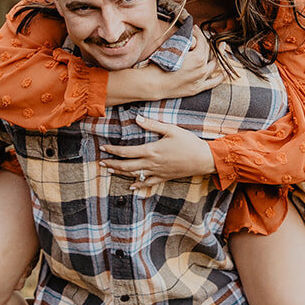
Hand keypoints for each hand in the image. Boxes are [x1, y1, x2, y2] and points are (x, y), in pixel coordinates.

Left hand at [100, 115, 214, 184]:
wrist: (203, 159)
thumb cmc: (188, 142)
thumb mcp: (171, 129)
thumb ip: (152, 124)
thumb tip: (137, 118)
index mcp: (151, 150)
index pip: (127, 152)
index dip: (113, 150)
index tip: (103, 148)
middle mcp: (152, 163)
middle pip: (126, 166)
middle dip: (112, 164)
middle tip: (101, 163)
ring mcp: (157, 172)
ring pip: (134, 175)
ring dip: (121, 174)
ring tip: (110, 171)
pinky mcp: (164, 177)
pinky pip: (148, 183)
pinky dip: (138, 185)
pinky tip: (131, 186)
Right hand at [103, 26, 224, 105]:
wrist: (153, 83)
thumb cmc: (160, 64)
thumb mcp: (174, 48)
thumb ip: (186, 41)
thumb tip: (194, 38)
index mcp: (198, 58)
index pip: (201, 41)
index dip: (198, 33)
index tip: (194, 28)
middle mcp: (202, 69)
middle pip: (207, 52)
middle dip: (204, 41)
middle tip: (201, 35)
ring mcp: (201, 80)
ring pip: (213, 65)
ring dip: (218, 55)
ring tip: (222, 47)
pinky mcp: (197, 88)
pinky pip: (213, 83)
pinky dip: (220, 77)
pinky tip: (225, 72)